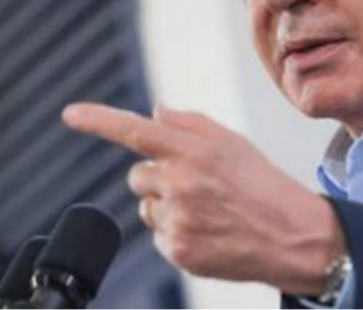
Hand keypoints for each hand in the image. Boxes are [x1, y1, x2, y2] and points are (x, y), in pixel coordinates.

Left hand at [61, 102, 345, 294]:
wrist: (293, 236)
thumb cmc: (261, 183)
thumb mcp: (232, 142)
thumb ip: (189, 123)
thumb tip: (154, 111)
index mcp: (193, 151)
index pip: (135, 130)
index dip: (98, 120)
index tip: (69, 114)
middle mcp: (181, 183)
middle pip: (137, 175)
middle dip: (157, 178)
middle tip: (196, 186)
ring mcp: (179, 220)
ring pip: (146, 207)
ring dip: (165, 206)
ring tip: (206, 210)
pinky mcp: (179, 251)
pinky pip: (157, 235)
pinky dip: (176, 233)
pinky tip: (207, 232)